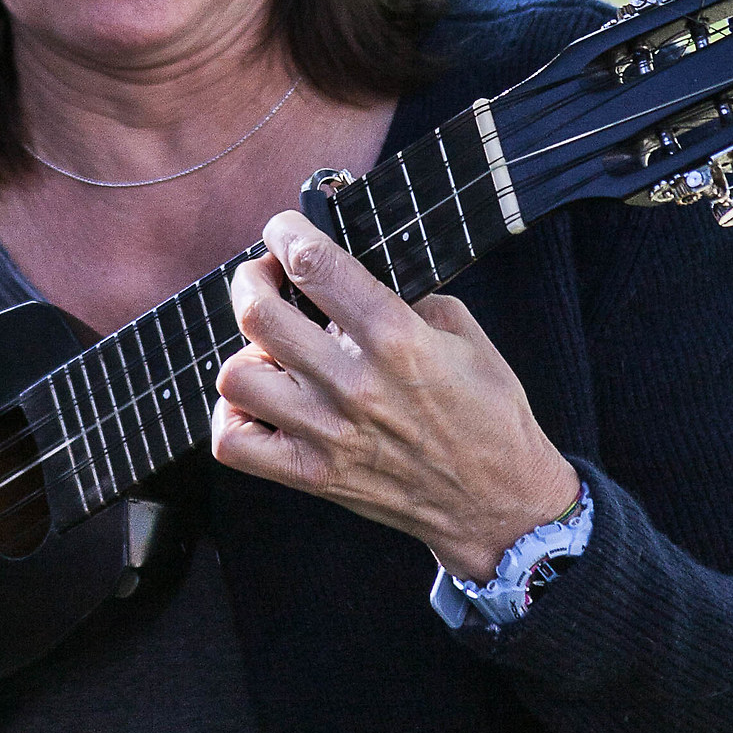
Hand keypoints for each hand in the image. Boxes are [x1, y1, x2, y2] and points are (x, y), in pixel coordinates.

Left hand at [213, 210, 579, 581]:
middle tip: (265, 277)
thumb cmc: (488, 415)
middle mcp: (353, 384)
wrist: (499, 503)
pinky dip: (233, 418)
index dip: (286, 233)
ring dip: (247, 351)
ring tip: (271, 350)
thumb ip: (408, 298)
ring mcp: (327, 433)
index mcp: (395, 337)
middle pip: (259, 313)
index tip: (283, 230)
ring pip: (237, 375)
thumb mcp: (464, 334)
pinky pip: (235, 444)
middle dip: (252, 279)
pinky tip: (258, 404)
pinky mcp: (313, 475)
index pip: (314, 265)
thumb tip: (356, 276)